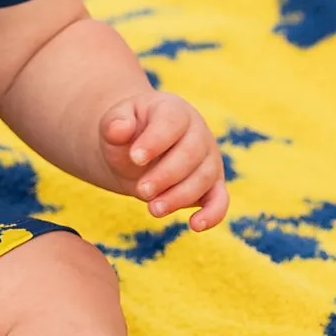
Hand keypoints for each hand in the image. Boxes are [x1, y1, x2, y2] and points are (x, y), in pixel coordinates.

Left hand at [100, 92, 227, 230]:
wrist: (138, 151)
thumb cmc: (128, 134)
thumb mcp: (115, 123)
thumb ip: (115, 123)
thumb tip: (120, 128)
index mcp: (174, 110)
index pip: (171, 122)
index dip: (155, 140)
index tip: (135, 157)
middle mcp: (198, 132)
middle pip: (191, 153)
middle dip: (166, 175)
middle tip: (141, 190)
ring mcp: (209, 159)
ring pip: (204, 178)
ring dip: (179, 196)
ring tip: (153, 209)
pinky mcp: (212, 185)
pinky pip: (220, 199)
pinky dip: (213, 214)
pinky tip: (195, 225)